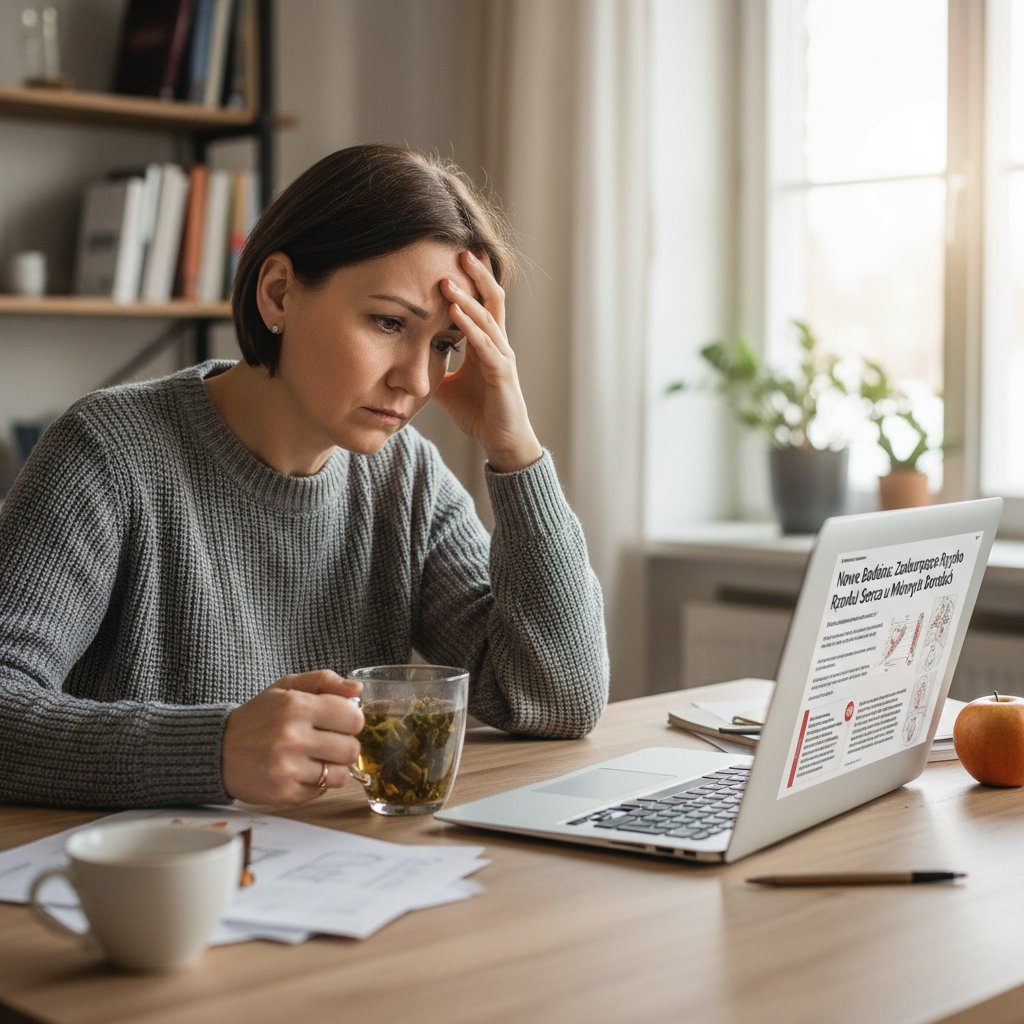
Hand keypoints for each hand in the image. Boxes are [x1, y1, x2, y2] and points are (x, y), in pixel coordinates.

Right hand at [221, 670, 363, 805]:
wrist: (218, 751)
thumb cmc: (257, 717)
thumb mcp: (286, 688)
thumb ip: (323, 681)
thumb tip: (357, 689)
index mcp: (296, 706)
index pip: (353, 718)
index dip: (350, 720)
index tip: (339, 721)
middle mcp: (292, 738)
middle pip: (351, 749)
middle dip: (344, 744)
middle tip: (328, 741)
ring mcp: (288, 769)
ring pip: (341, 775)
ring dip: (333, 767)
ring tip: (315, 757)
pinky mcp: (284, 794)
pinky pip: (322, 791)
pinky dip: (316, 782)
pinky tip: (300, 771)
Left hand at [434, 250, 543, 472]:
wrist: (501, 442)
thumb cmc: (479, 412)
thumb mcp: (447, 384)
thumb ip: (434, 365)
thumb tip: (407, 355)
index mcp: (487, 343)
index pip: (483, 301)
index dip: (473, 277)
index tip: (457, 252)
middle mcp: (498, 344)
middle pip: (492, 299)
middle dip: (477, 273)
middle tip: (460, 247)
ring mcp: (502, 358)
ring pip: (487, 318)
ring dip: (467, 297)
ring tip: (448, 278)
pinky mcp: (501, 375)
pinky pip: (485, 346)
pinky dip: (470, 328)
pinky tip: (454, 313)